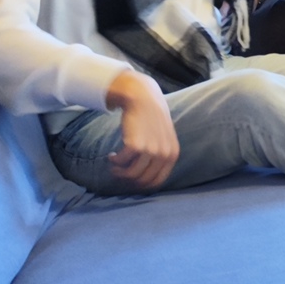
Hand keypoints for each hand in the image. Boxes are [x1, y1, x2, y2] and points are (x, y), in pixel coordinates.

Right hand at [105, 70, 178, 190]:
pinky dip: (114, 162)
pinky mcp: (136, 145)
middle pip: (143, 180)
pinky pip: (121, 162)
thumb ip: (160, 155)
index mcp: (172, 154)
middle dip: (129, 180)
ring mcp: (151, 150)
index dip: (142, 185)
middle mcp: (164, 154)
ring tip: (114, 166)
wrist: (143, 98)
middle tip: (120, 174)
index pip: (157, 181)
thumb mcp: (164, 138)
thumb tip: (145, 179)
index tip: (132, 181)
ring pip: (131, 174)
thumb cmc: (151, 119)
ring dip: (119, 172)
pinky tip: (112, 156)